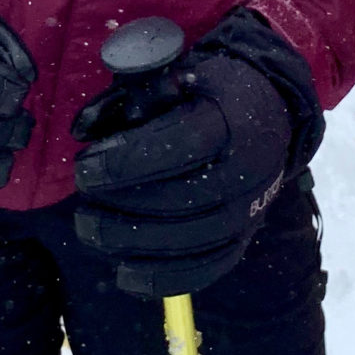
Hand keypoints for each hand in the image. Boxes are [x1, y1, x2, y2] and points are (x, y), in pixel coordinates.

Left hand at [72, 9, 322, 296]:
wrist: (273, 112)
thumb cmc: (212, 92)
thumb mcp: (174, 76)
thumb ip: (128, 96)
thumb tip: (82, 128)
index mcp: (232, 122)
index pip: (182, 144)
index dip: (129, 161)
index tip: (86, 168)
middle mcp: (250, 170)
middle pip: (184, 200)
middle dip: (124, 205)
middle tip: (84, 199)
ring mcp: (251, 210)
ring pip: (193, 241)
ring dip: (133, 242)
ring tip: (92, 228)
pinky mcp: (244, 238)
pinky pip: (205, 269)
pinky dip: (163, 278)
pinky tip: (124, 273)